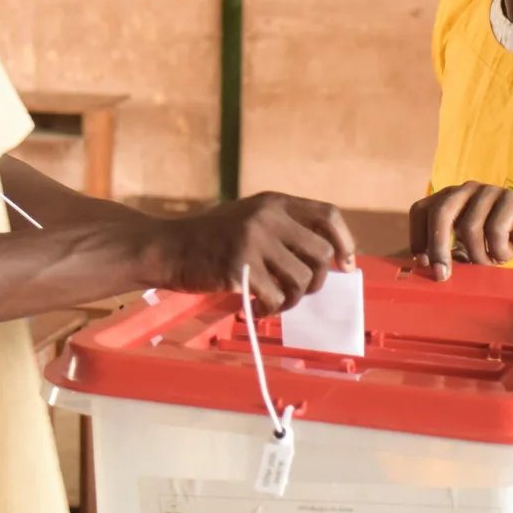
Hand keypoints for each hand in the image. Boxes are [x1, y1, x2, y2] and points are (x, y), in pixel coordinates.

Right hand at [148, 193, 355, 313]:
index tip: (345, 265)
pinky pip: (275, 298)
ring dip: (293, 300)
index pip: (327, 215)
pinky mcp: (238, 268)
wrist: (167, 248)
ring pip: (301, 280)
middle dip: (316, 280)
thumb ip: (284, 228)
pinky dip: (270, 310)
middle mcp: (267, 217)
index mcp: (273, 202)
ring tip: (275, 303)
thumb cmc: (210, 237)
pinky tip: (256, 309)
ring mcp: (252, 241)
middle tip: (298, 291)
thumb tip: (329, 257)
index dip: (344, 242)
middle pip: (320, 254)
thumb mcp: (249, 217)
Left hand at [409, 183, 512, 280]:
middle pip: (439, 213)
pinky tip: (505, 254)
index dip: (418, 236)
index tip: (422, 262)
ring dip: (476, 255)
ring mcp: (488, 191)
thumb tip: (427, 268)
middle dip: (437, 247)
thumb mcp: (471, 247)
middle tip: (441, 274)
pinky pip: (495, 230)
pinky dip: (497, 251)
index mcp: (450, 198)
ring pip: (468, 227)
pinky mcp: (510, 199)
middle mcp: (465, 190)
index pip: (420, 210)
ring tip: (488, 264)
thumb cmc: (503, 239)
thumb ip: (451, 252)